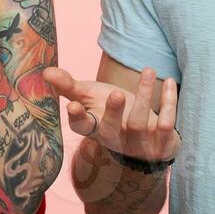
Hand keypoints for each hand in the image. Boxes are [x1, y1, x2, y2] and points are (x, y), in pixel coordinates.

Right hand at [42, 65, 179, 161]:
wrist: (150, 139)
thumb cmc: (114, 113)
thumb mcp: (91, 98)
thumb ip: (69, 86)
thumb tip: (46, 71)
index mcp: (95, 129)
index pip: (82, 127)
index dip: (78, 118)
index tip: (73, 106)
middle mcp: (115, 139)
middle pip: (110, 130)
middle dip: (112, 112)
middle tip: (115, 93)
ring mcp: (139, 144)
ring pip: (139, 123)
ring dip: (144, 96)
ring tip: (147, 69)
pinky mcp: (161, 143)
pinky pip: (166, 123)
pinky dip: (168, 102)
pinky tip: (168, 80)